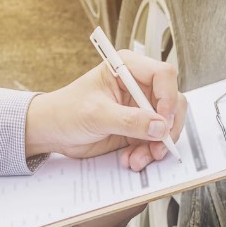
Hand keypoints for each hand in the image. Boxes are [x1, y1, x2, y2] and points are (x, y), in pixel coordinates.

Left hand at [25, 50, 186, 170]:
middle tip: (158, 146)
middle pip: (172, 101)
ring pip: (166, 125)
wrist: (53, 132)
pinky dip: (148, 153)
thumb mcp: (97, 114)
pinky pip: (155, 140)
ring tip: (138, 159)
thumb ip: (130, 120)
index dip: (168, 98)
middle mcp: (138, 86)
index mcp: (127, 68)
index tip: (162, 121)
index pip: (163, 75)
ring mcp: (140, 107)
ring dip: (156, 145)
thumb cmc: (66, 111)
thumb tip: (159, 126)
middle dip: (167, 128)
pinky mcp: (138, 127)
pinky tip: (132, 159)